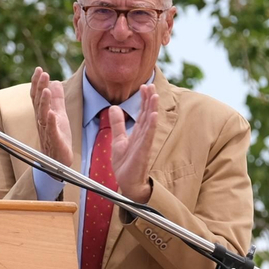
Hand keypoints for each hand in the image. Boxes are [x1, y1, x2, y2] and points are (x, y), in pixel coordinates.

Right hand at [30, 67, 75, 170]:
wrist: (58, 161)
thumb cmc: (58, 137)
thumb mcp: (60, 114)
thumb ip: (57, 99)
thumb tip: (55, 82)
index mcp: (43, 114)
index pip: (37, 96)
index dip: (37, 83)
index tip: (39, 70)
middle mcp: (42, 121)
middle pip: (38, 102)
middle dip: (39, 87)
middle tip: (43, 74)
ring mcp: (47, 131)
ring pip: (42, 114)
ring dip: (44, 102)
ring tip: (46, 90)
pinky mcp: (54, 140)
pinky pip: (51, 130)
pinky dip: (50, 121)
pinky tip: (51, 113)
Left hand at [106, 84, 158, 202]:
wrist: (127, 183)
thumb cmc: (126, 164)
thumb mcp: (118, 140)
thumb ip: (117, 124)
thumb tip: (113, 107)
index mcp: (137, 132)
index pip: (142, 112)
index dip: (143, 99)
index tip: (144, 85)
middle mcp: (143, 136)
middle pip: (147, 114)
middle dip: (149, 99)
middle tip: (150, 84)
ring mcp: (144, 144)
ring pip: (149, 123)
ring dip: (152, 109)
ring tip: (155, 95)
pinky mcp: (143, 152)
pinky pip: (147, 137)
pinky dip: (150, 126)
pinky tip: (153, 116)